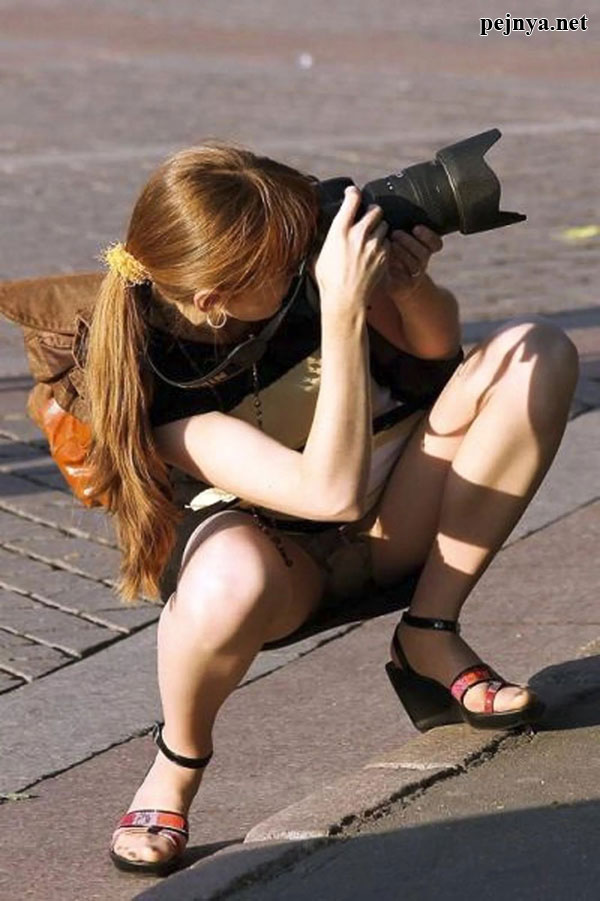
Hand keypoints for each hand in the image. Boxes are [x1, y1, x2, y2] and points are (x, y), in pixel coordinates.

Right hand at [314, 187, 389, 318]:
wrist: (345, 300)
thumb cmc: (329, 281)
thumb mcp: (320, 255)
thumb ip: (328, 239)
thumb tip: (328, 232)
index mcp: (340, 231)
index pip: (352, 199)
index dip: (353, 193)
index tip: (353, 193)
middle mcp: (359, 234)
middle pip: (375, 210)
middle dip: (372, 212)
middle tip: (368, 217)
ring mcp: (374, 245)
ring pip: (384, 226)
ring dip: (379, 228)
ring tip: (372, 237)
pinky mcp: (384, 256)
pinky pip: (388, 243)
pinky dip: (384, 244)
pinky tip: (375, 252)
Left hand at [384, 225, 442, 301]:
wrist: (393, 283)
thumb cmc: (392, 256)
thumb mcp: (397, 242)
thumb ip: (398, 229)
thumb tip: (382, 211)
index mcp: (424, 249)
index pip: (436, 243)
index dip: (428, 236)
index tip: (416, 228)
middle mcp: (422, 262)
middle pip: (424, 253)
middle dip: (410, 242)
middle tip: (395, 233)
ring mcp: (414, 276)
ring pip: (415, 265)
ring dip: (402, 253)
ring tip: (389, 244)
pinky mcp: (403, 287)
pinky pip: (402, 278)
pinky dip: (394, 268)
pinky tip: (384, 260)